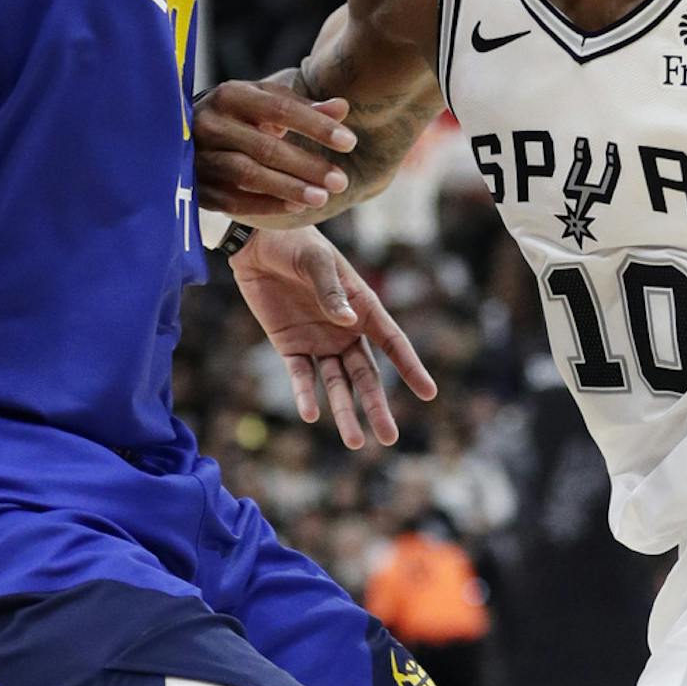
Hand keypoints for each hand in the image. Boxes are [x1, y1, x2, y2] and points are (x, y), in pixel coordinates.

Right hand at [193, 80, 355, 222]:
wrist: (184, 136)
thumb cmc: (239, 116)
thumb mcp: (265, 102)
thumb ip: (303, 107)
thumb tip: (343, 108)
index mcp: (231, 95)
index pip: (280, 108)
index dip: (316, 126)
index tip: (350, 143)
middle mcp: (210, 122)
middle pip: (265, 147)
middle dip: (307, 166)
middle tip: (340, 181)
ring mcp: (200, 155)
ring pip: (248, 174)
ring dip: (288, 188)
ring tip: (321, 198)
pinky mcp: (196, 185)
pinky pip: (233, 200)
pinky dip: (266, 205)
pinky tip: (296, 208)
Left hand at [232, 229, 436, 451]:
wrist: (258, 243)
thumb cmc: (296, 243)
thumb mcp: (316, 261)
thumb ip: (331, 292)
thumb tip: (347, 323)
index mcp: (363, 307)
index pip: (393, 343)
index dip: (410, 368)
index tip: (429, 393)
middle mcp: (346, 331)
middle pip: (367, 376)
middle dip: (377, 406)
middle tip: (390, 438)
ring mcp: (319, 341)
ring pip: (338, 384)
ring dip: (345, 412)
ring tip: (355, 443)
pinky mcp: (291, 346)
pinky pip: (301, 376)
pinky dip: (306, 395)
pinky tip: (311, 414)